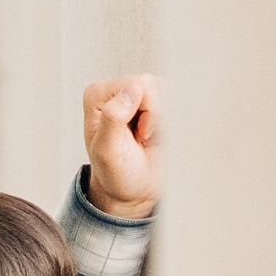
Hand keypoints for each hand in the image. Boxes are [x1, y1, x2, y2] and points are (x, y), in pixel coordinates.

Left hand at [81, 74, 160, 218]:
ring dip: (165, 119)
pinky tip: (159, 134)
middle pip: (156, 84)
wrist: (132, 191)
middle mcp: (116, 89)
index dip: (147, 113)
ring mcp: (137, 94)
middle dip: (156, 116)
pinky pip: (177, 100)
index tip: (134, 136)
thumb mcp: (109, 151)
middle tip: (142, 138)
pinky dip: (174, 120)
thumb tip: (131, 89)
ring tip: (149, 137)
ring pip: (169, 91)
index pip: (140, 84)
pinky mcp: (155, 102)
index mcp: (98, 94)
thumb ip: (113, 118)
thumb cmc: (117, 174)